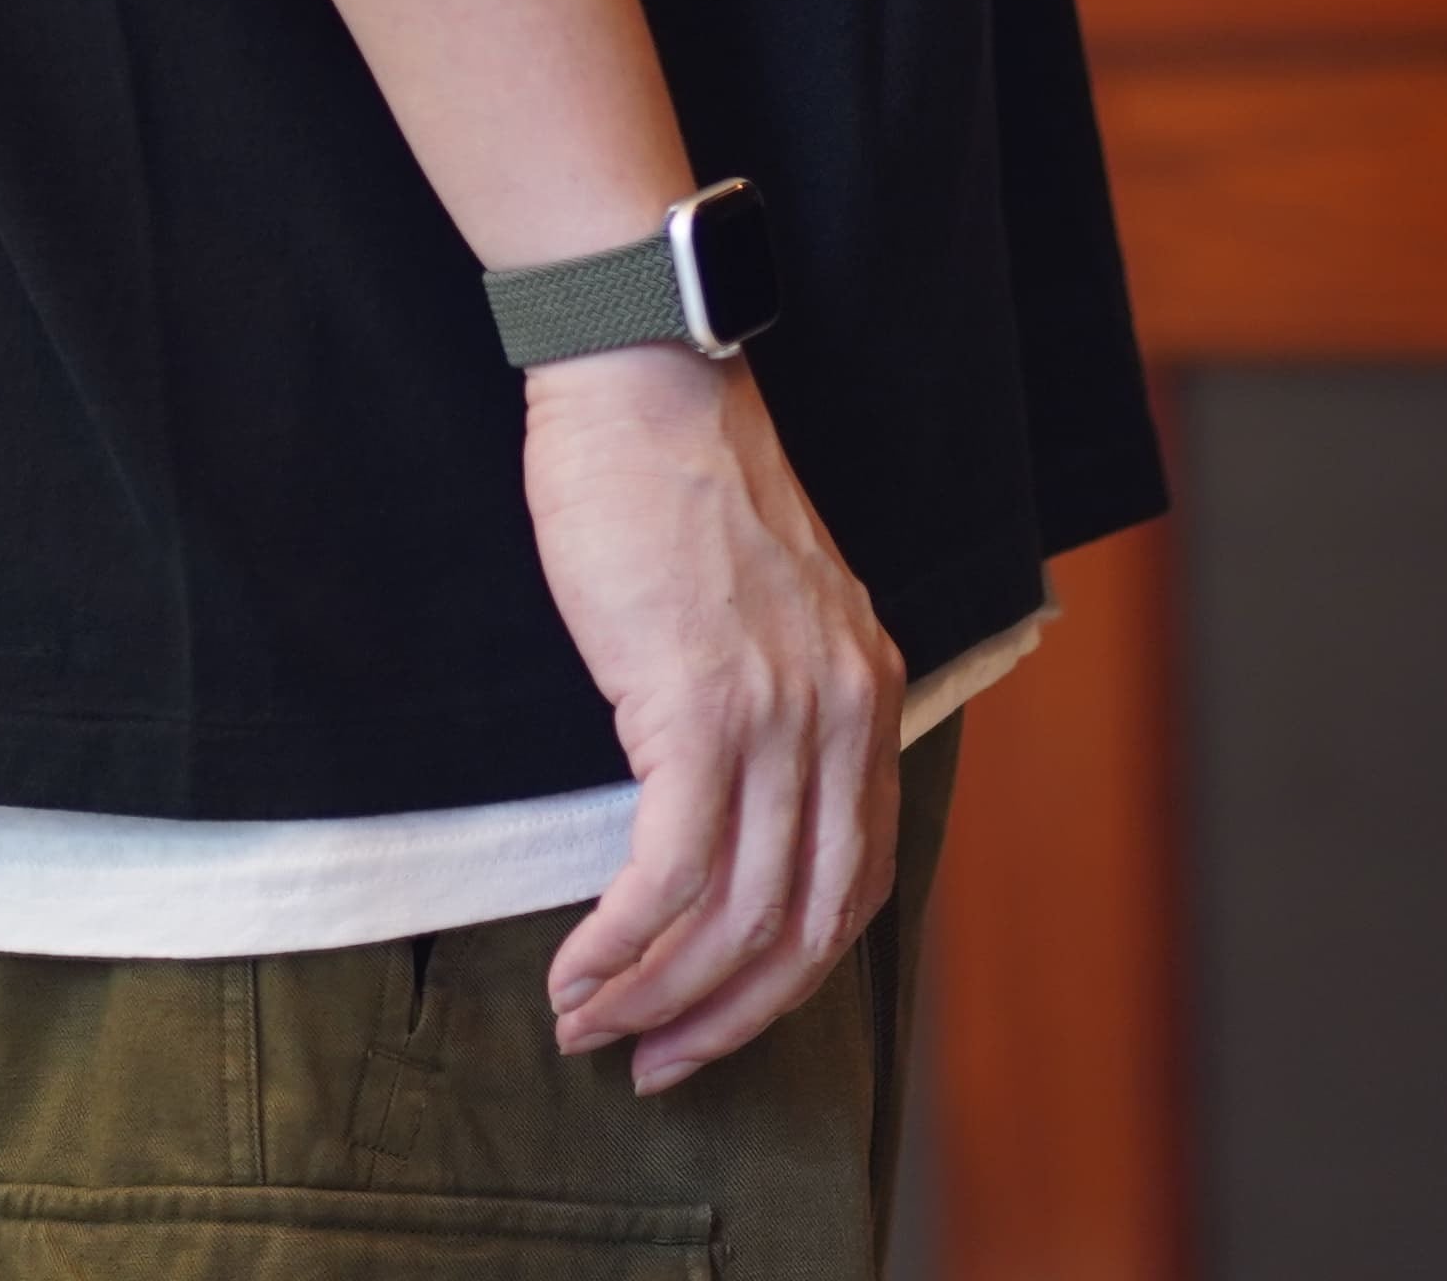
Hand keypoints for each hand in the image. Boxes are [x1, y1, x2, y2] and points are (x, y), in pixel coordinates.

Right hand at [524, 344, 903, 1092]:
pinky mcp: (700, 707)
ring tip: (589, 1026)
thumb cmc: (674, 484)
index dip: (784, 981)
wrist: (641, 383)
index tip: (711, 1022)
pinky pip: (672, 872)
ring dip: (657, 996)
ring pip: (739, 918)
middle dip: (724, 1019)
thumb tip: (728, 816)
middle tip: (650, 1064)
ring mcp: (779, 716)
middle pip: (806, 929)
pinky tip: (580, 970)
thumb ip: (777, 703)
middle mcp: (843, 715)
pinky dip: (624, 942)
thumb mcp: (768, 606)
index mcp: (866, 695)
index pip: (853, 888)